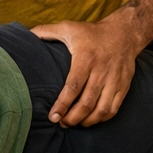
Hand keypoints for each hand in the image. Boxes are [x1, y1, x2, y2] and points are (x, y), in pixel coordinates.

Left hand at [30, 17, 144, 127]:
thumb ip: (46, 31)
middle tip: (61, 123)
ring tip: (73, 124)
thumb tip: (26, 35)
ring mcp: (114, 80)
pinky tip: (90, 120)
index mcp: (86, 58)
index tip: (53, 116)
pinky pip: (113, 108)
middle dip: (72, 118)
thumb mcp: (69, 27)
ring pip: (101, 109)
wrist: (125, 33)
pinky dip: (101, 118)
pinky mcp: (123, 86)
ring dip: (86, 121)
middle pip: (87, 102)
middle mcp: (101, 71)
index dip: (62, 104)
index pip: (73, 86)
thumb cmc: (92, 32)